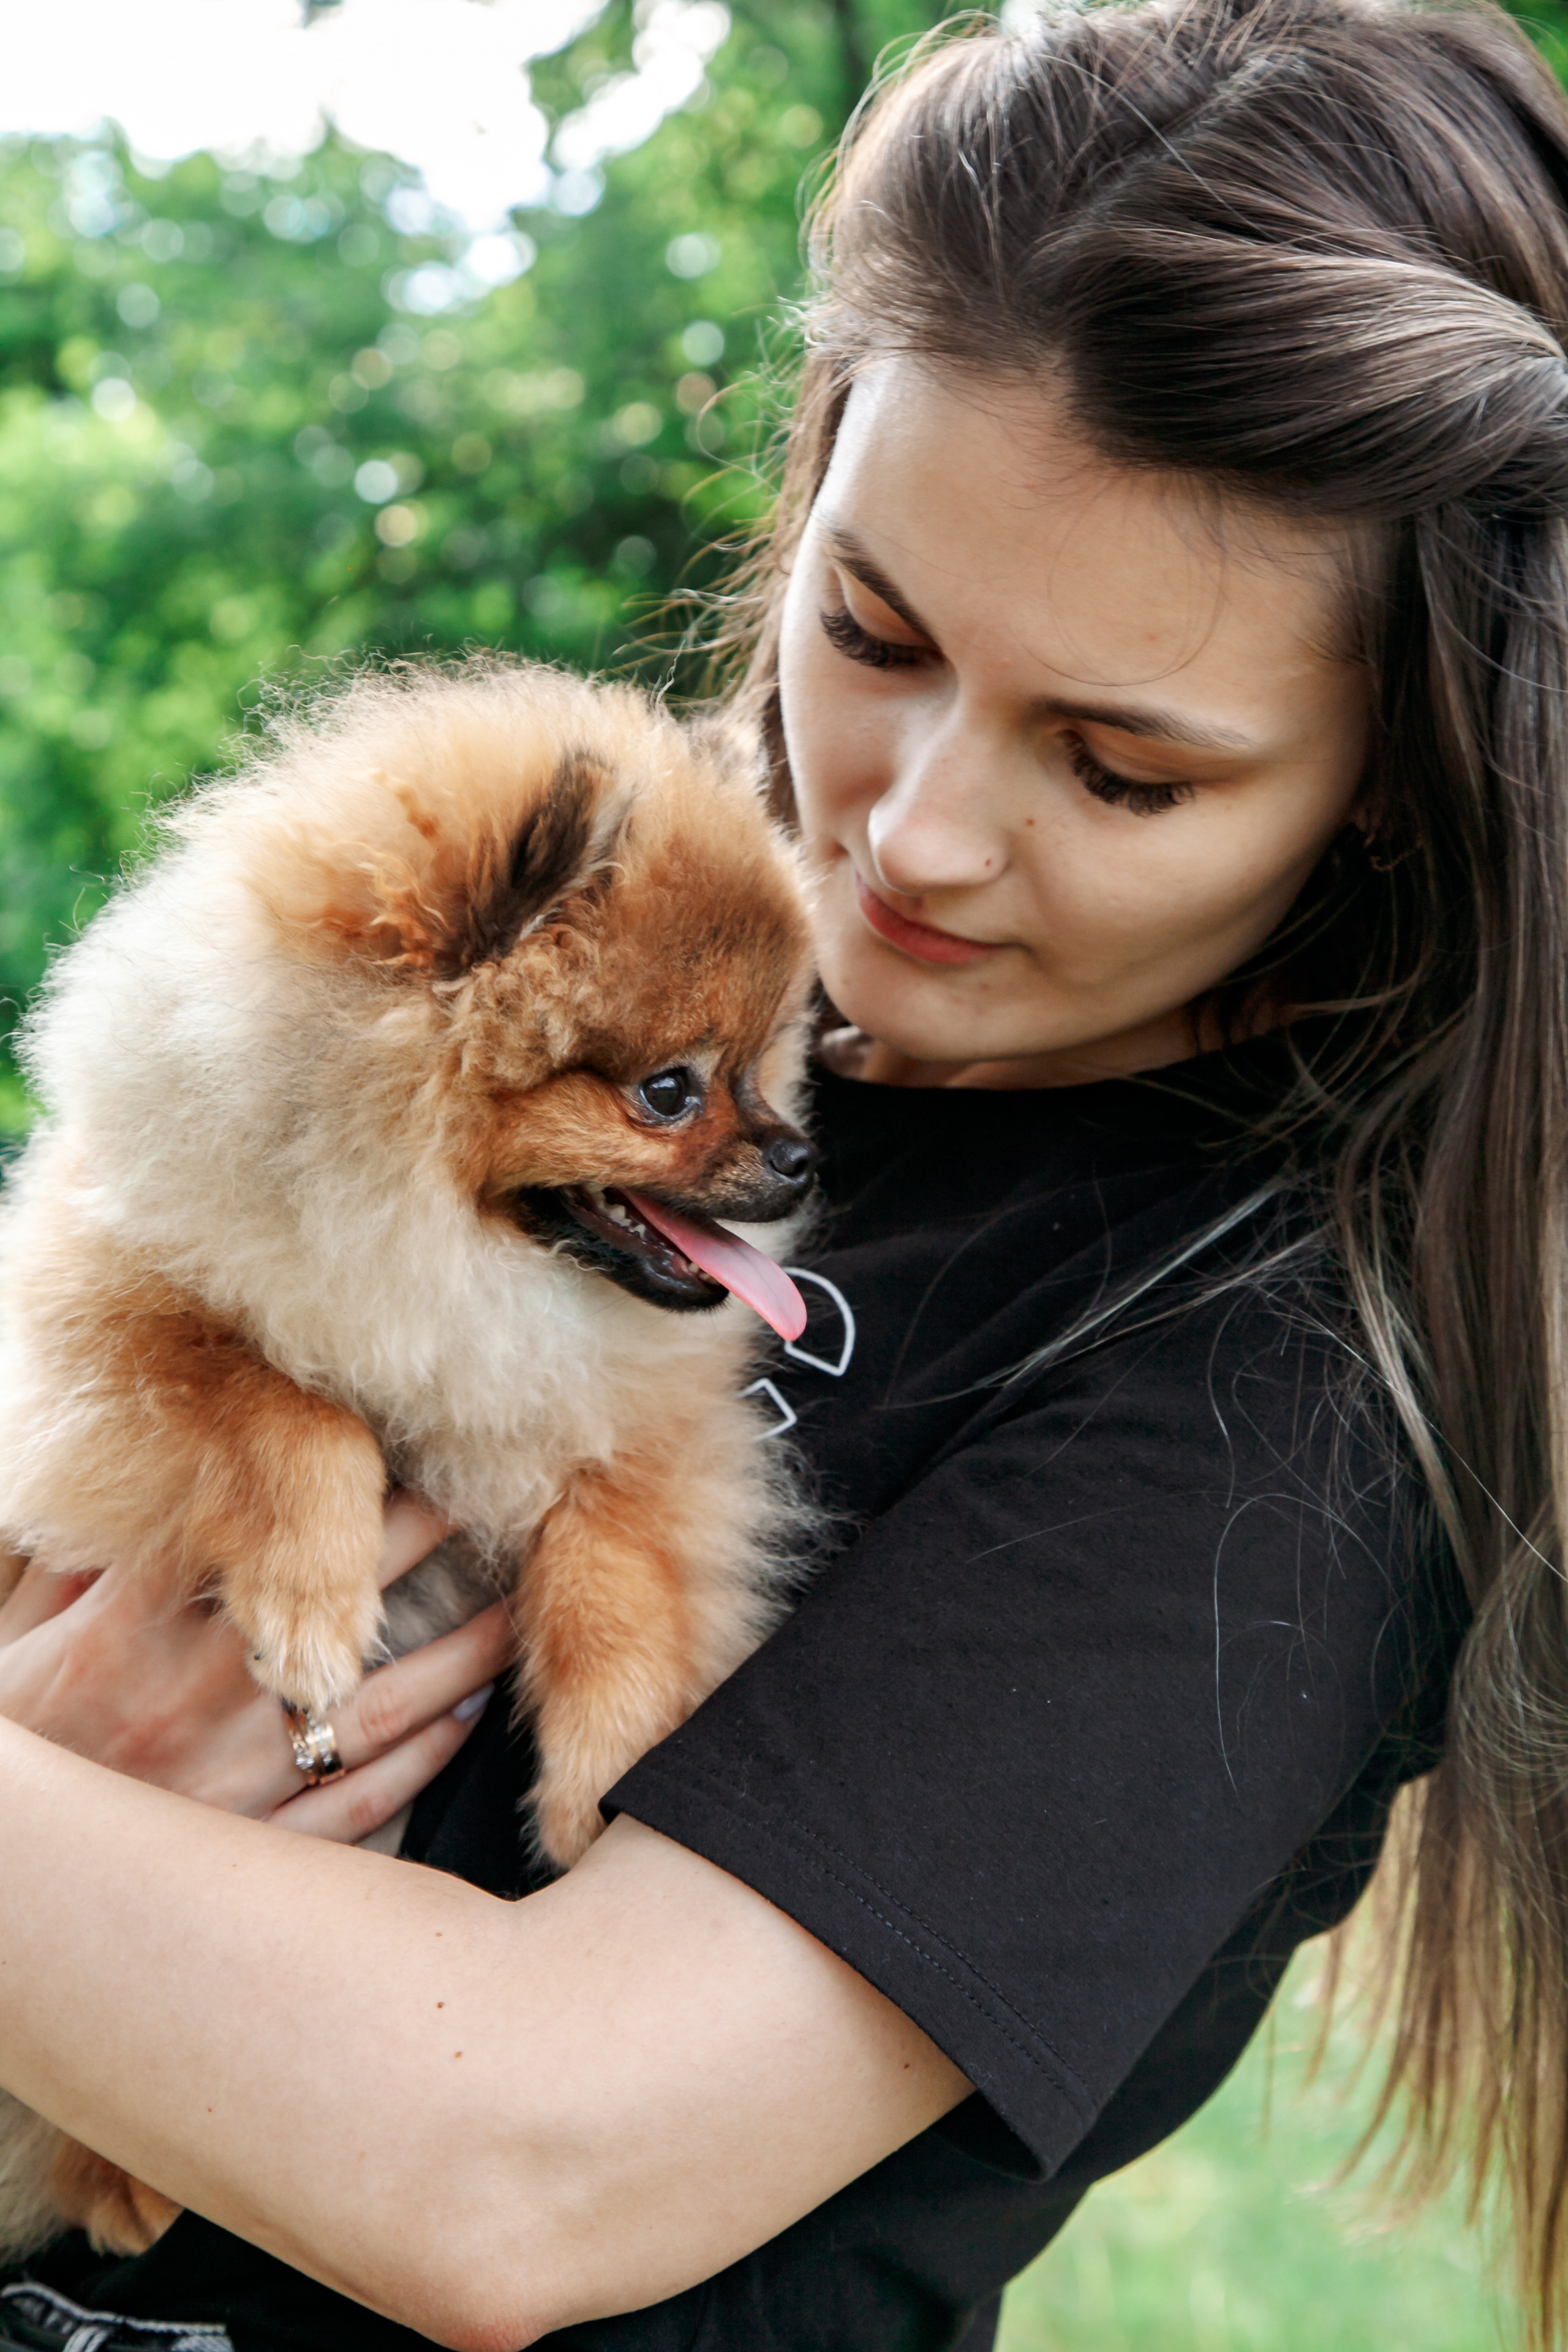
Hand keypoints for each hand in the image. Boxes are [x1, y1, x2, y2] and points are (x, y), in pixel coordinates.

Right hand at [0, 1495, 513, 1843]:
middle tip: (479, 1495)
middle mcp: (197, 1700)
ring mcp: (235, 1782)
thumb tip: (121, 1505)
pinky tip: (466, 1718)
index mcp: (128, 1634)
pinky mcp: (255, 1852)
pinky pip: (359, 1805)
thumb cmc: (13, 1752)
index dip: (319, 1481)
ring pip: (376, 1708)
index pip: (246, 1534)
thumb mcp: (12, 1647)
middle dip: (415, 1543)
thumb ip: (70, 1574)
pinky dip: (421, 1761)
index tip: (382, 1433)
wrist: (1, 1885)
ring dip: (456, 1657)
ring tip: (509, 1612)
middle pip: (334, 1603)